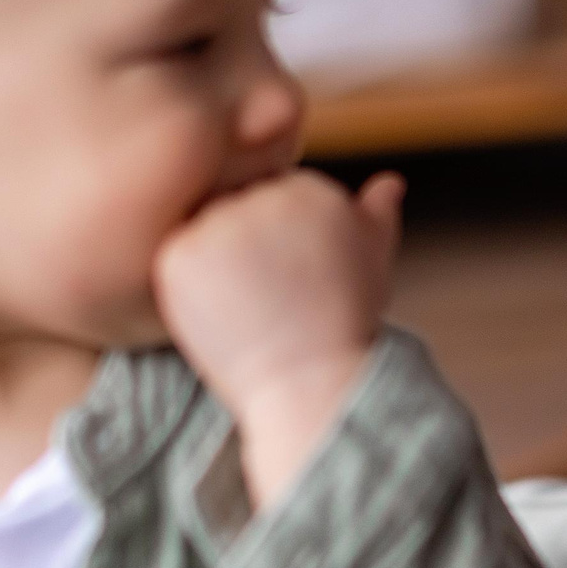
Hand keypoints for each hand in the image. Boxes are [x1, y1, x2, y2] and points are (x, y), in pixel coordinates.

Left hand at [153, 170, 402, 507]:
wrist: (311, 385)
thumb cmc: (344, 330)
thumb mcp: (374, 265)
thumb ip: (376, 215)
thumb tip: (389, 183)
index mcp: (314, 189)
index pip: (277, 195)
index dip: (282, 243)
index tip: (295, 282)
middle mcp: (267, 195)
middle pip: (238, 205)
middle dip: (248, 246)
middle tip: (269, 297)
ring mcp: (220, 223)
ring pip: (206, 229)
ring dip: (217, 263)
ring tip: (248, 308)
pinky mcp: (181, 253)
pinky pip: (177, 257)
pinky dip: (191, 285)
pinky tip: (221, 313)